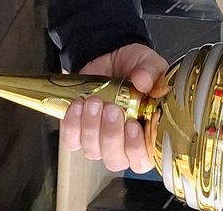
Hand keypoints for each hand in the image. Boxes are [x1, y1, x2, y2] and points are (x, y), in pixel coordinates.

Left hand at [60, 42, 169, 174]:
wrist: (112, 62)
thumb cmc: (136, 70)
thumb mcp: (150, 63)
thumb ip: (151, 72)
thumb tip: (143, 81)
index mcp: (148, 135)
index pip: (142, 160)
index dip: (136, 150)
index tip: (132, 125)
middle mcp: (124, 145)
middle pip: (115, 159)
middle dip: (111, 135)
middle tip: (111, 108)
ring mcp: (99, 141)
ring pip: (92, 150)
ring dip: (91, 126)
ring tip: (95, 101)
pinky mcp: (79, 133)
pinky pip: (71, 139)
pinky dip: (73, 124)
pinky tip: (78, 105)